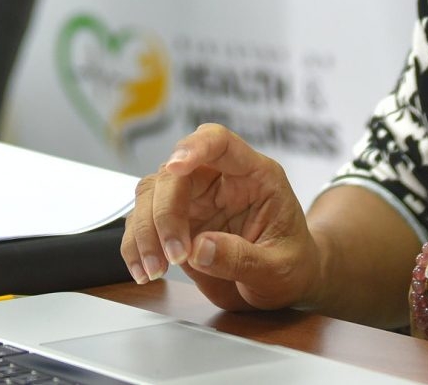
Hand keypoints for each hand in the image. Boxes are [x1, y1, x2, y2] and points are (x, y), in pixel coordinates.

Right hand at [121, 124, 324, 311]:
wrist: (286, 285)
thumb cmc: (292, 266)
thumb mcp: (279, 269)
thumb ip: (242, 258)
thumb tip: (199, 248)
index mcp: (254, 175)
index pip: (220, 142)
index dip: (195, 146)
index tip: (176, 166)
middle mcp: (219, 179)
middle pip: (174, 173)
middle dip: (165, 214)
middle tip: (174, 257)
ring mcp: (194, 198)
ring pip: (151, 193)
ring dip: (144, 231)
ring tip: (154, 270)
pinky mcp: (176, 222)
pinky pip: (143, 221)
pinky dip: (135, 245)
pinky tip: (142, 270)